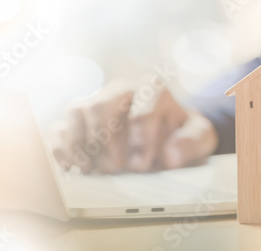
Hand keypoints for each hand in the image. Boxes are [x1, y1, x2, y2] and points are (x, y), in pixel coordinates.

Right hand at [48, 80, 217, 172]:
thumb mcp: (199, 137)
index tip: (141, 164)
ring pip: (78, 111)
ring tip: (93, 169)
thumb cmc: (181, 133)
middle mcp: (121, 90)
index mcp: (152, 90)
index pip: (142, 108)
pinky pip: (60, 126)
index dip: (141, 139)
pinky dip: (61, 147)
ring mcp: (97, 102)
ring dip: (82, 143)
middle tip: (116, 169)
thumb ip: (191, 142)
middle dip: (107, 142)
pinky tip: (72, 166)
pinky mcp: (79, 120)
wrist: (168, 134)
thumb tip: (171, 156)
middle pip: (103, 106)